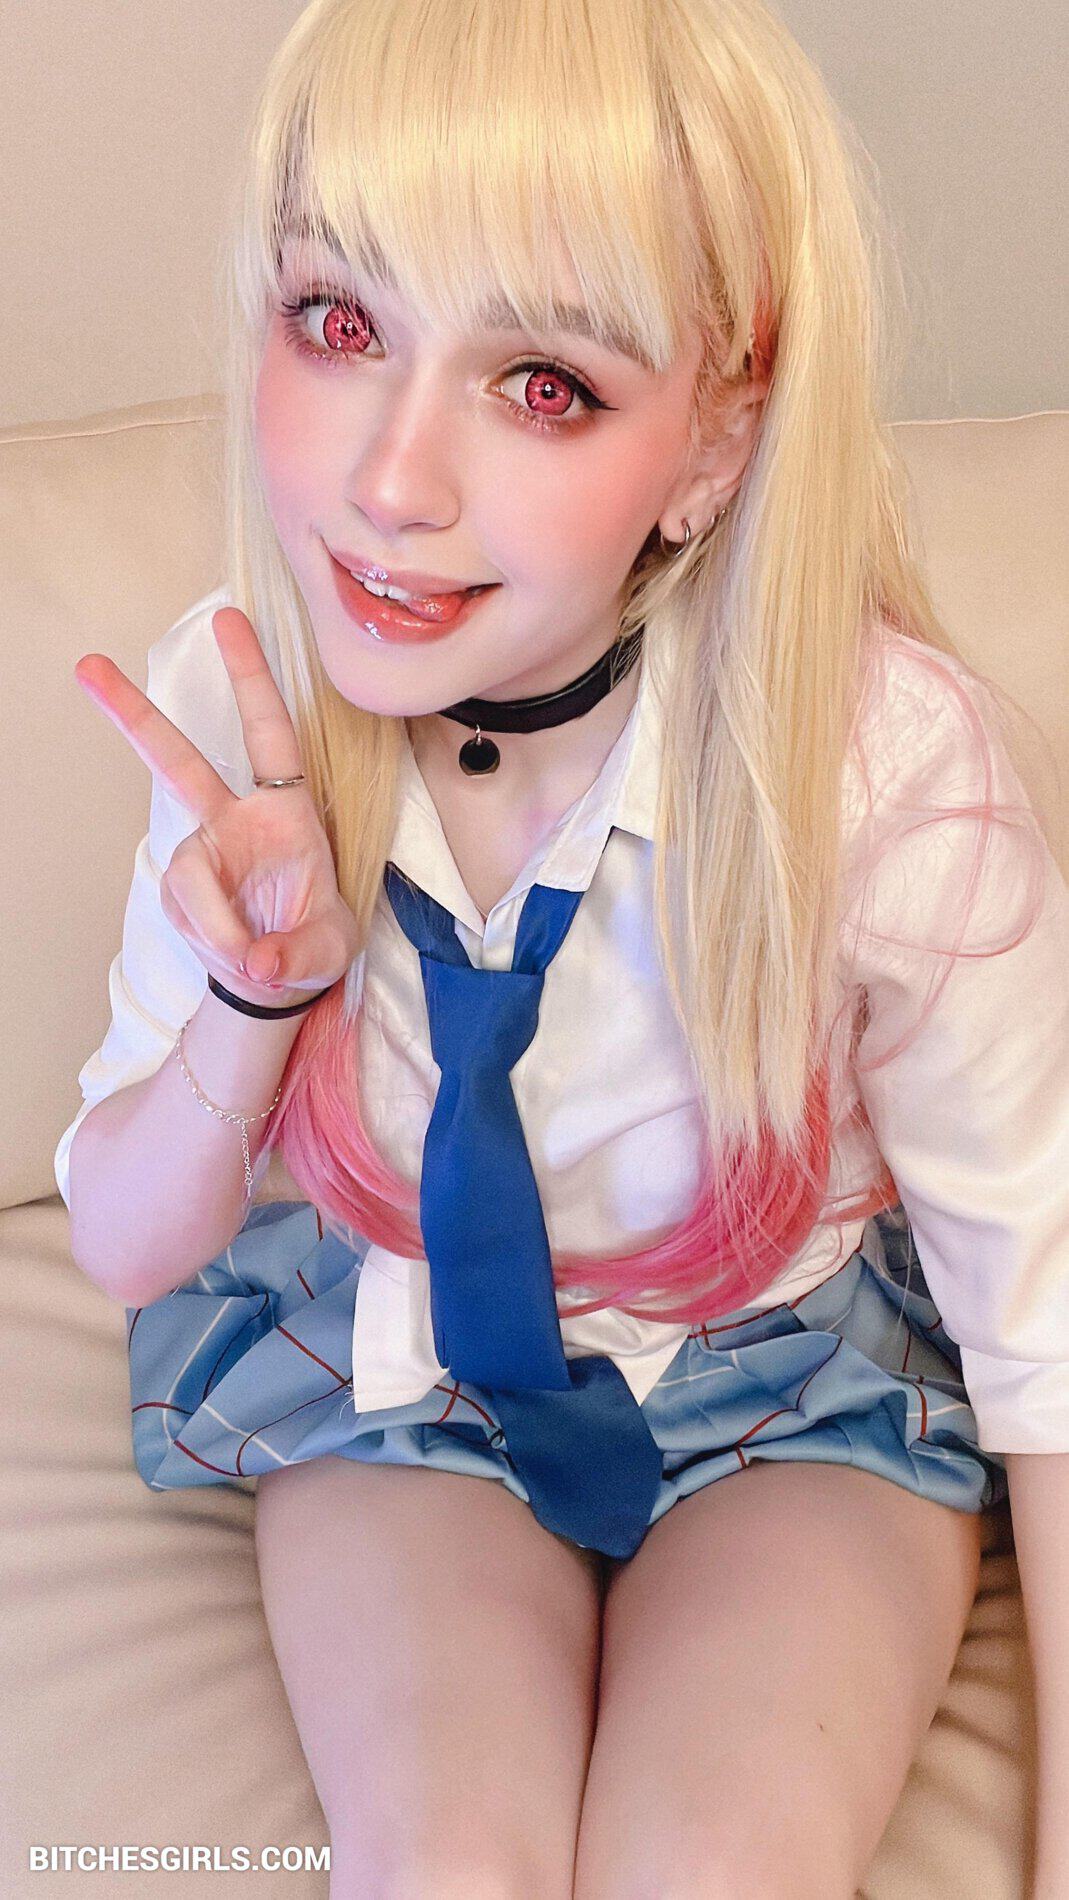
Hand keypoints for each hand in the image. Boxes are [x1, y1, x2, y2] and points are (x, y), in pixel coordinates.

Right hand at [75, 606, 359, 1011]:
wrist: (278, 980)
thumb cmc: (314, 944)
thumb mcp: (326, 950)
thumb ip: (298, 953)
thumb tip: (258, 960)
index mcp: (286, 810)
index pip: (269, 732)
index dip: (251, 676)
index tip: (229, 618)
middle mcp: (236, 820)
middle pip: (176, 759)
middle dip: (133, 714)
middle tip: (88, 665)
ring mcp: (202, 851)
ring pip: (189, 870)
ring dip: (217, 919)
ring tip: (251, 955)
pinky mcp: (179, 886)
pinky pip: (187, 908)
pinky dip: (212, 936)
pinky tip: (235, 952)